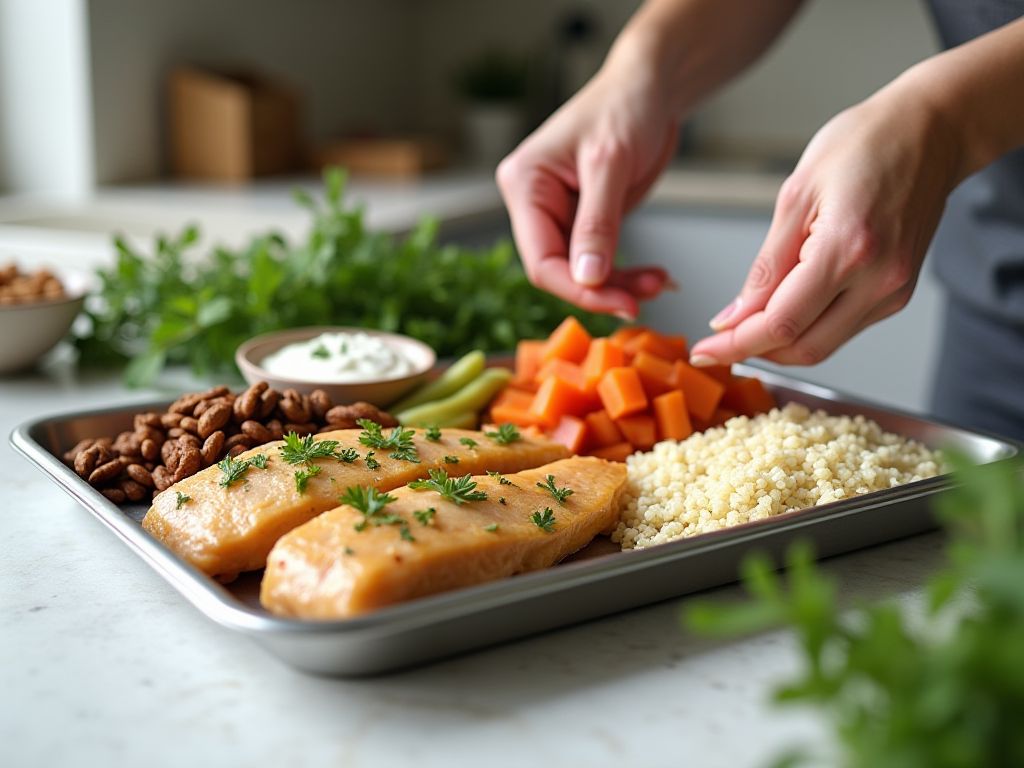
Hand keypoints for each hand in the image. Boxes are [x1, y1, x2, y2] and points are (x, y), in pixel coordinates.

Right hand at [496, 52, 678, 318]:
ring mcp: (559, 214)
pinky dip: (624, 273)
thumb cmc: (625, 107)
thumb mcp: (611, 164)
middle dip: (603, 289)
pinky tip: (652, 276)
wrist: (649, 88)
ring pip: (581, 271)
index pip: (540, 259)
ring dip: (619, 285)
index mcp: (525, 184)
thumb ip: (597, 223)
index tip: (620, 303)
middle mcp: (534, 203)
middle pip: (559, 270)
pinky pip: (599, 260)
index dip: (577, 288)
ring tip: (659, 284)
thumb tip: (586, 278)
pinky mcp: (584, 220)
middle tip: (646, 297)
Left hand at [689, 82, 961, 366]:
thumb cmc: (864, 144)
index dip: (736, 345)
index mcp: (848, 249)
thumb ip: (766, 265)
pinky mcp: (896, 294)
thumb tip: (735, 315)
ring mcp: (892, 290)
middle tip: (716, 345)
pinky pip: (843, 328)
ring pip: (824, 345)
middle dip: (754, 352)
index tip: (705, 351)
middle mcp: (878, 279)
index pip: (781, 323)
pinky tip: (784, 310)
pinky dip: (807, 329)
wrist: (930, 132)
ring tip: (744, 327)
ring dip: (779, 345)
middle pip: (803, 348)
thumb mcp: (796, 195)